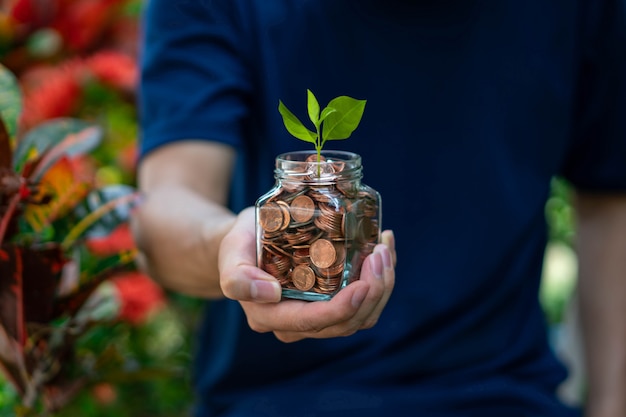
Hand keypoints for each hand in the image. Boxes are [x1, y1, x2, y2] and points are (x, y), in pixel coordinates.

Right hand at [218, 206, 395, 342]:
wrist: (247, 241)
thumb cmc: (239, 243)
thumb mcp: (230, 251)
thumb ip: (238, 276)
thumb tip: (270, 294)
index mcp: (270, 316)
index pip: (314, 321)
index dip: (344, 308)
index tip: (364, 284)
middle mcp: (295, 323)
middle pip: (346, 323)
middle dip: (372, 292)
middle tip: (380, 253)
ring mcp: (316, 315)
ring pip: (361, 316)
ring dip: (381, 286)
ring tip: (384, 249)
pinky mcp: (331, 303)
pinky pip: (363, 302)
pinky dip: (379, 279)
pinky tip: (382, 250)